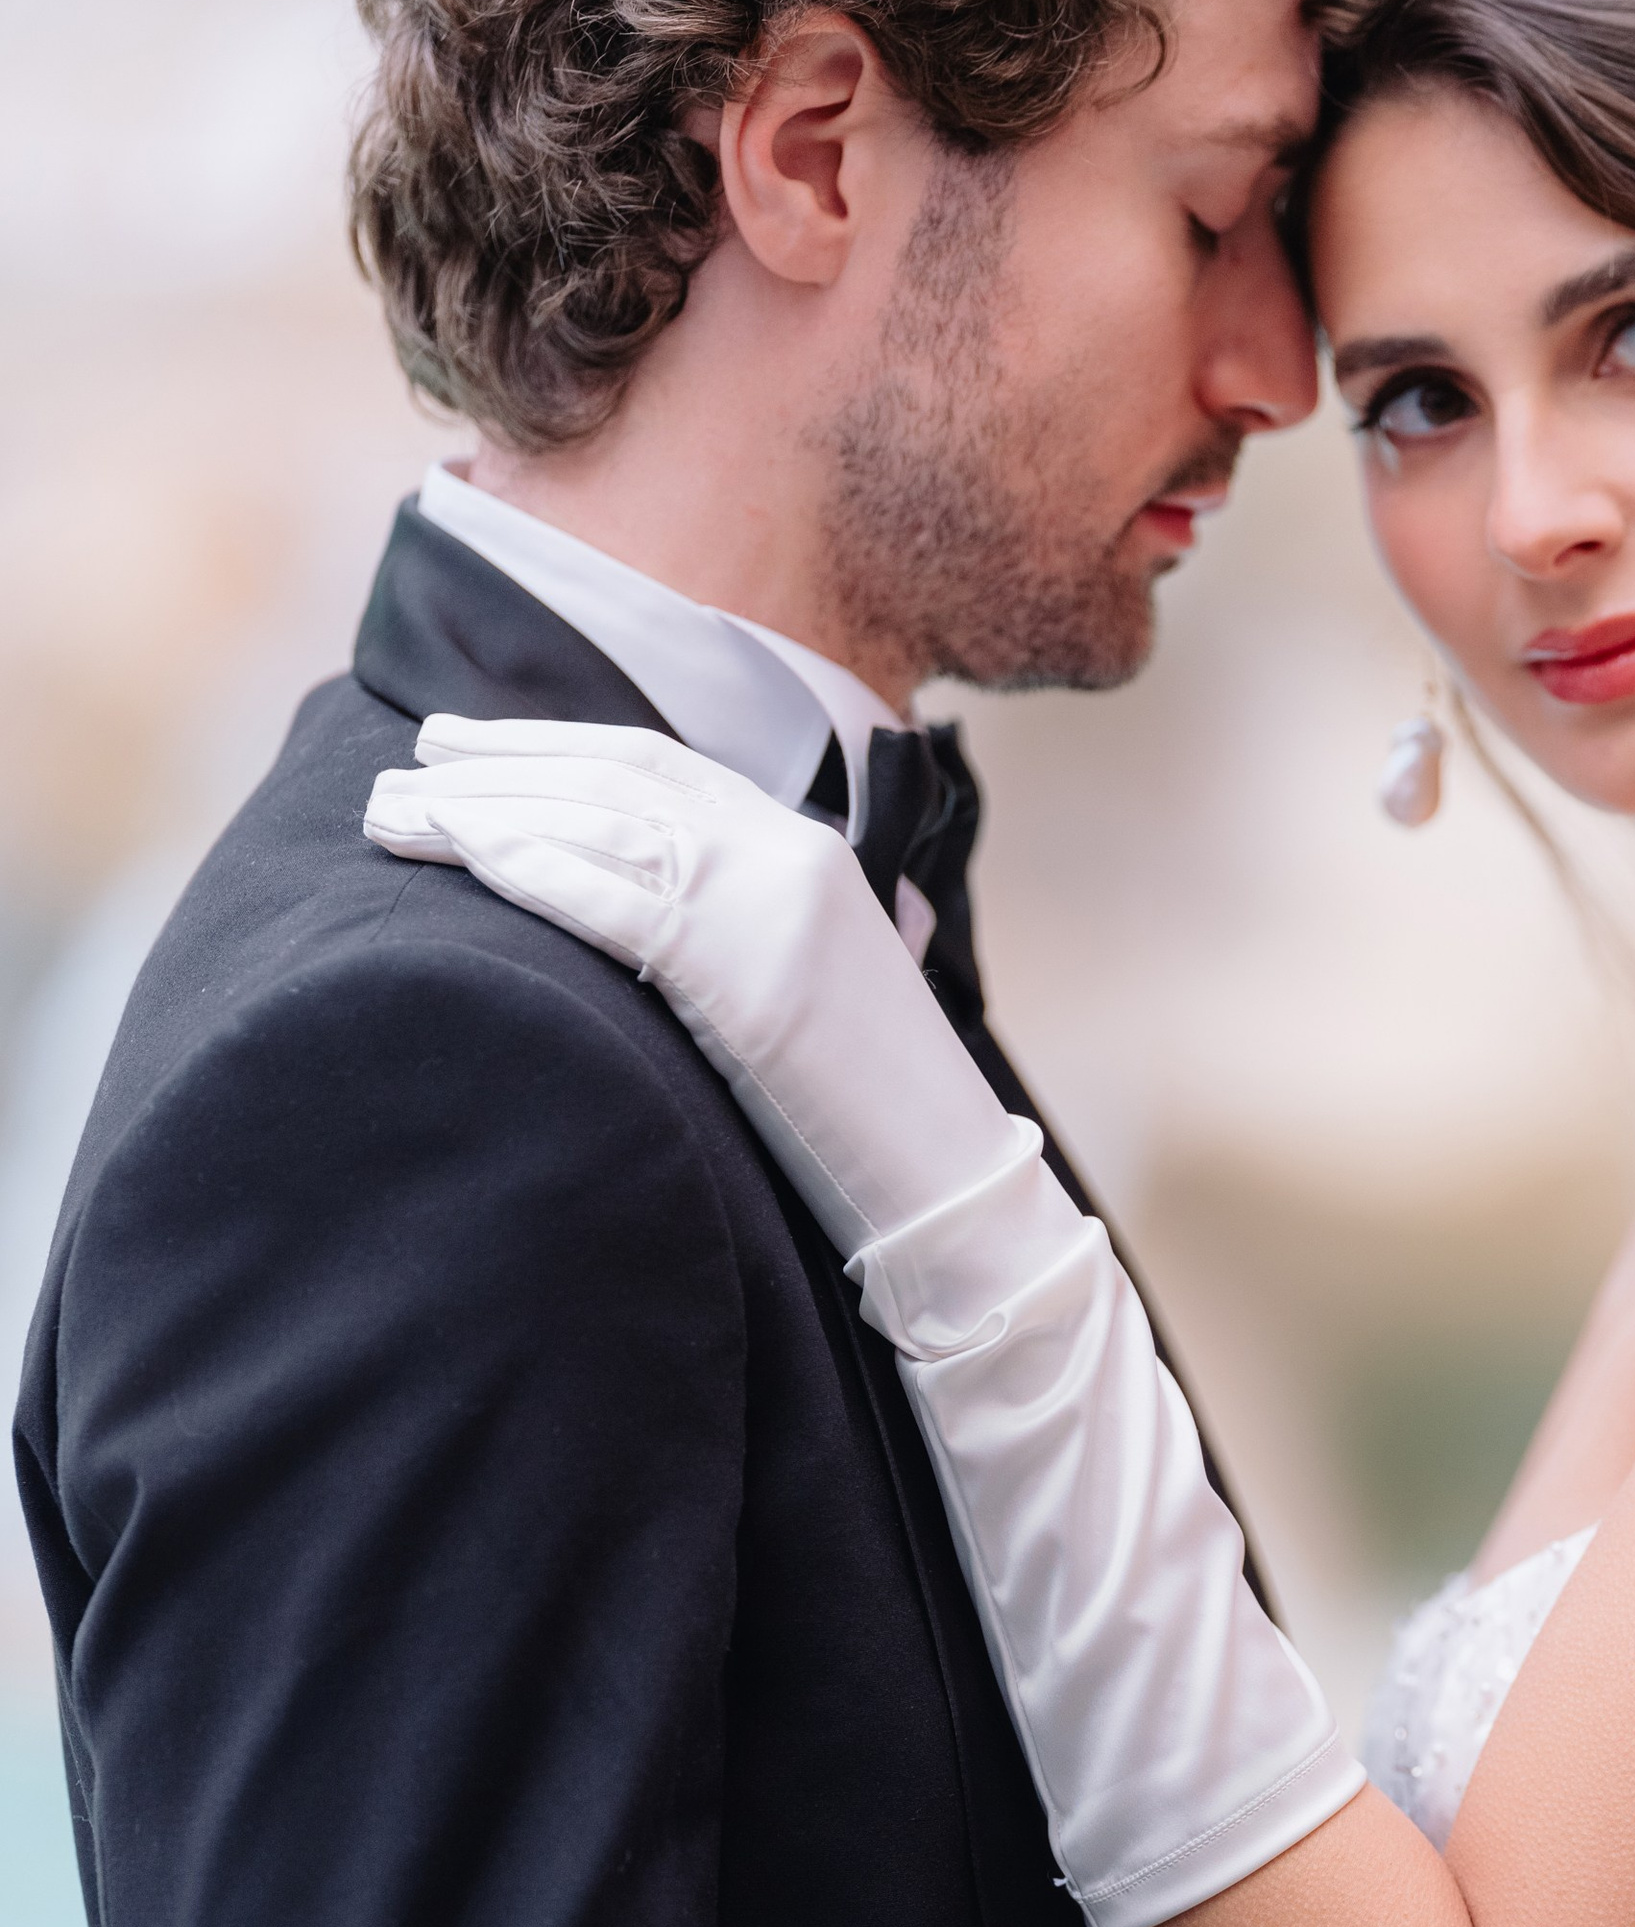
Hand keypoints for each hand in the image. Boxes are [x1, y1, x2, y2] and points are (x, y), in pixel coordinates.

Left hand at [366, 716, 1014, 1246]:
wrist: (948, 1182)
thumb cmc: (866, 1112)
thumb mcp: (804, 986)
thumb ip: (735, 929)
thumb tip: (637, 919)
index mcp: (805, 849)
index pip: (659, 765)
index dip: (554, 744)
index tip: (470, 744)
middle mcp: (786, 854)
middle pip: (616, 778)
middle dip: (499, 763)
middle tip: (408, 760)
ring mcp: (771, 905)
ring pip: (601, 824)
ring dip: (484, 811)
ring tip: (395, 810)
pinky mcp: (749, 972)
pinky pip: (616, 899)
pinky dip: (531, 867)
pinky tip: (462, 853)